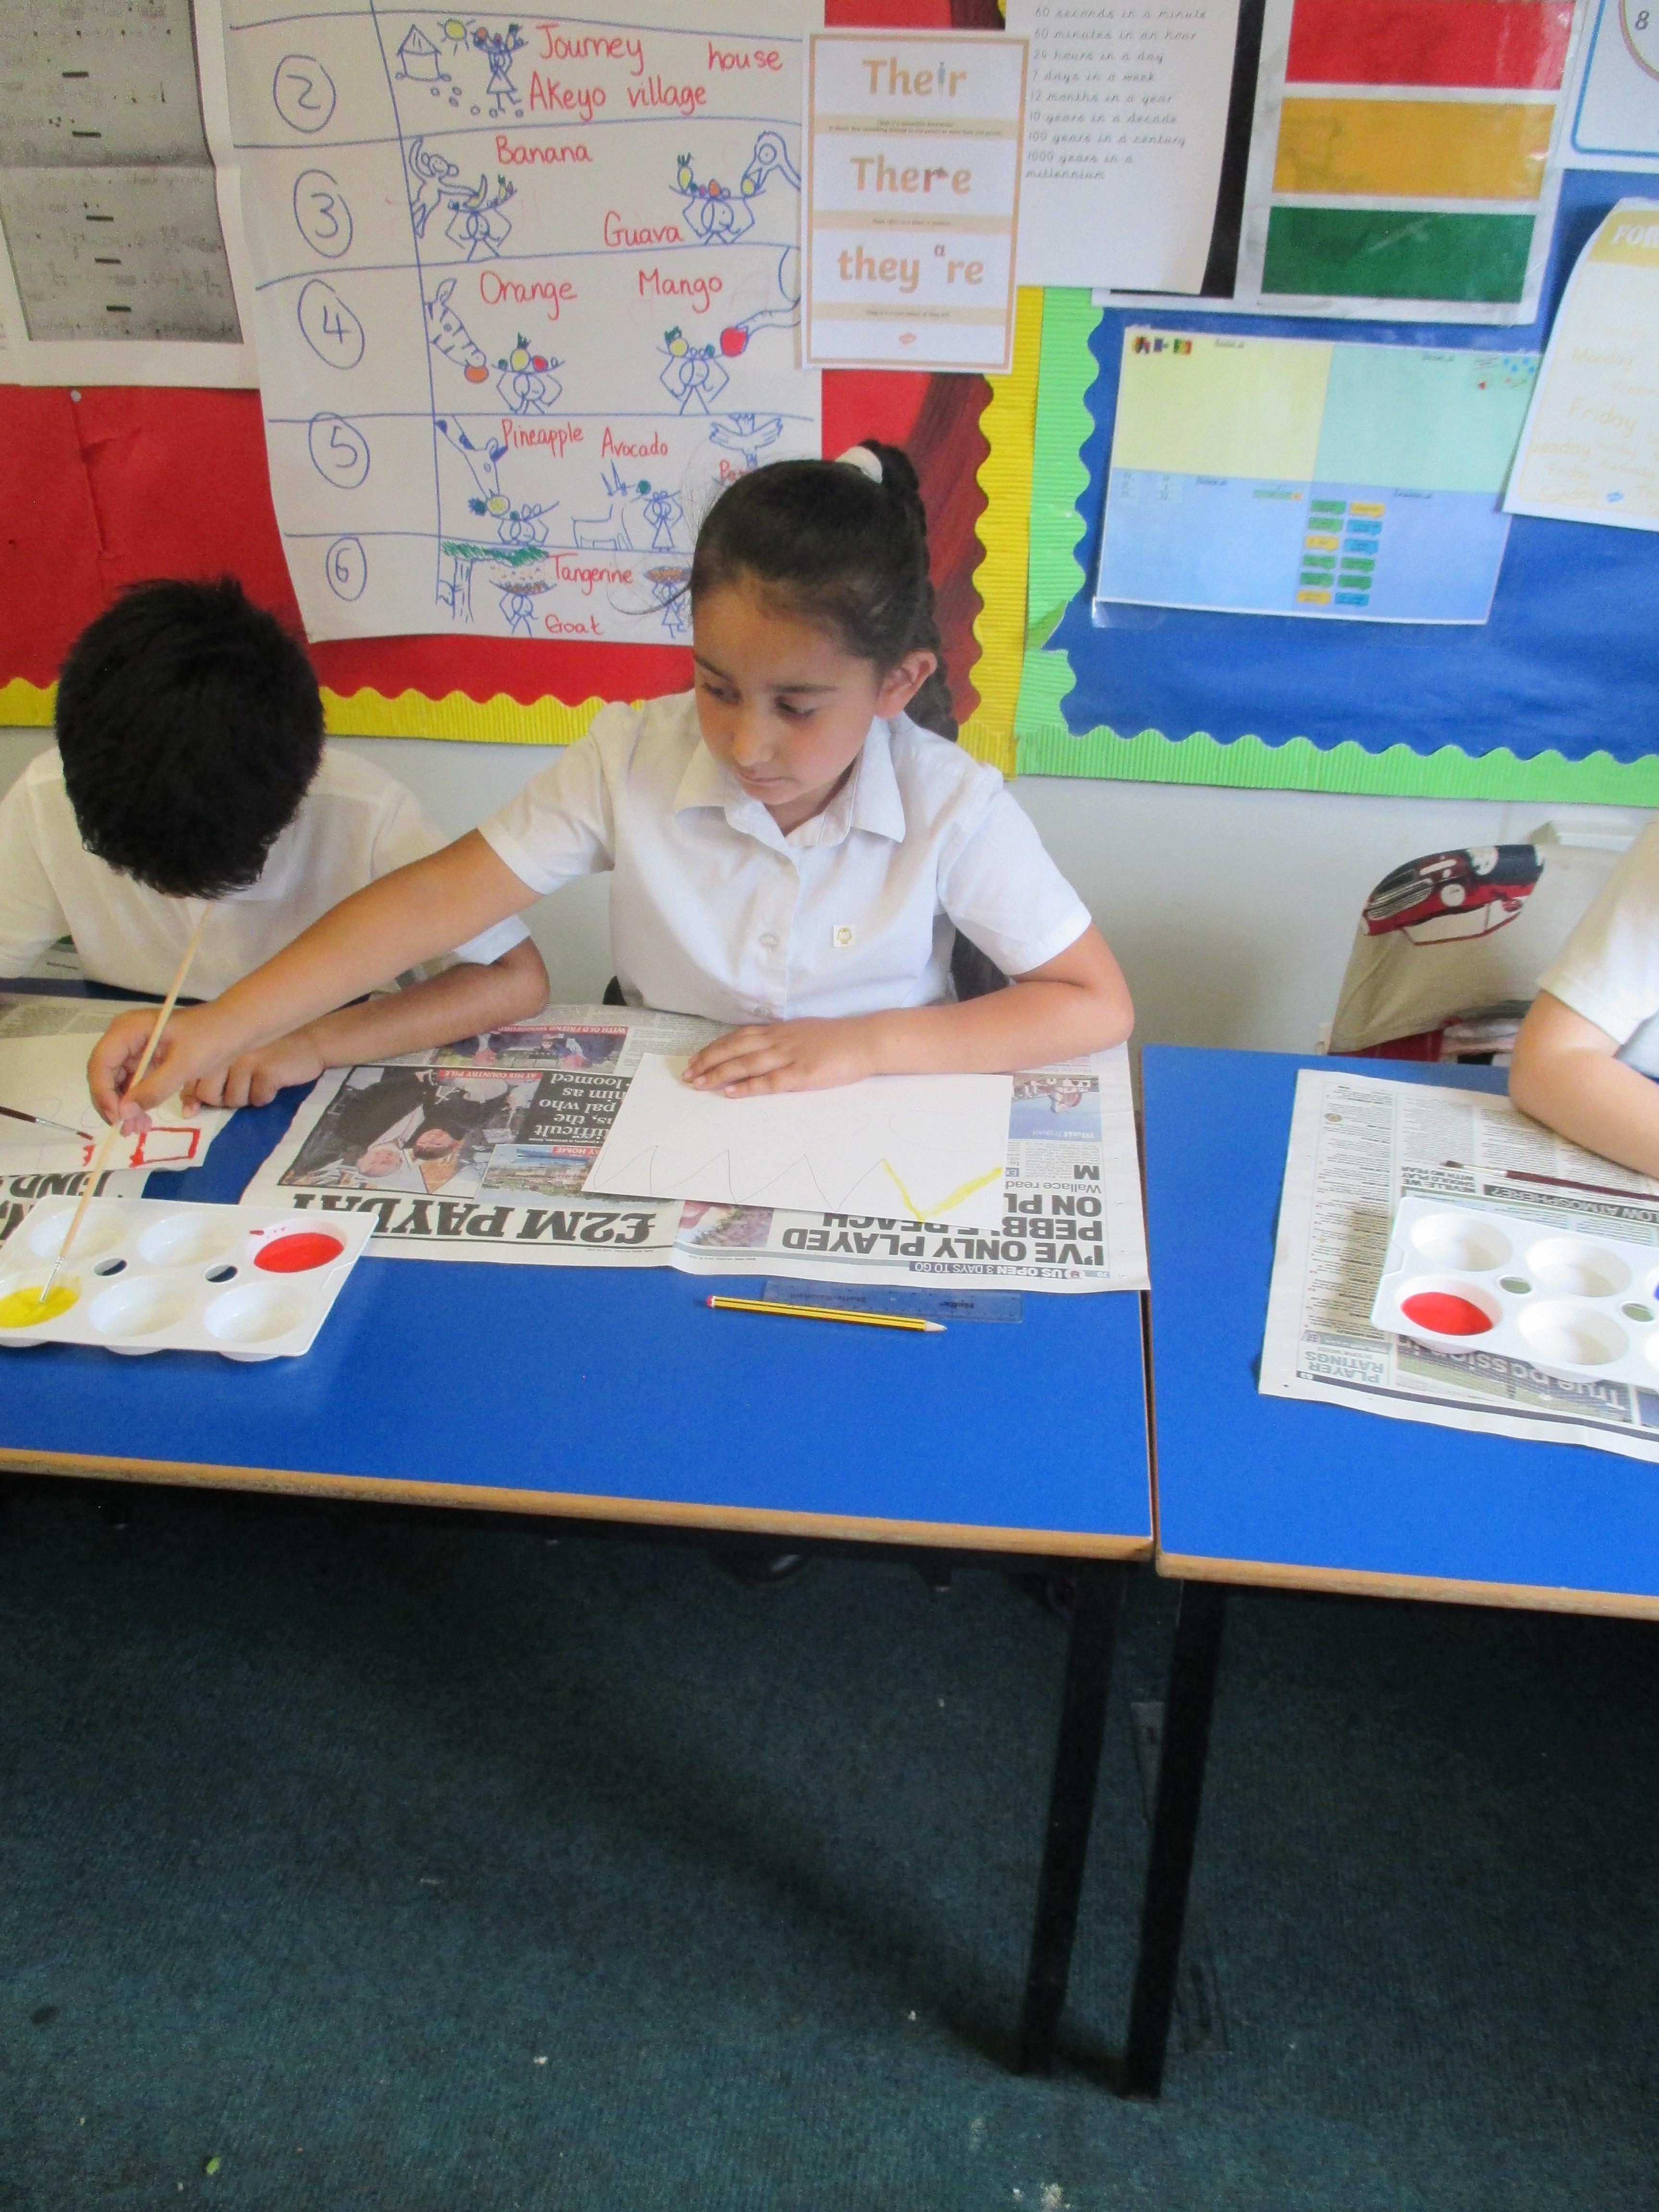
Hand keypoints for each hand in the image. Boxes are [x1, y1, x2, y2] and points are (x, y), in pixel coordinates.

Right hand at [87, 1002, 236, 1129]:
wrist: (237, 1027)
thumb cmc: (211, 1038)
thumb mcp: (183, 1065)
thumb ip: (153, 1089)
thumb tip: (123, 1113)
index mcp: (129, 1029)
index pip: (101, 1063)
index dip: (103, 1092)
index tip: (116, 1117)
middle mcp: (126, 1037)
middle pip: (105, 1074)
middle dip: (113, 1104)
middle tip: (126, 1130)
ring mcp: (137, 1049)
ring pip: (118, 1083)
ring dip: (125, 1107)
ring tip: (138, 1130)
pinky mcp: (149, 1060)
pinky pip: (134, 1084)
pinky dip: (137, 1102)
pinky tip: (144, 1120)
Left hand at [179, 1027, 327, 1110]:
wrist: (309, 1040)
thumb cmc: (265, 1050)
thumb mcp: (232, 1059)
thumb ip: (207, 1079)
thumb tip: (188, 1112)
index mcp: (212, 1046)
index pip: (189, 1079)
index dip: (193, 1096)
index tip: (199, 1104)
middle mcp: (224, 1050)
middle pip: (208, 1095)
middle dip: (223, 1099)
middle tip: (242, 1085)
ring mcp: (245, 1059)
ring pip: (233, 1100)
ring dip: (247, 1097)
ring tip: (259, 1078)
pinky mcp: (266, 1070)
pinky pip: (258, 1100)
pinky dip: (266, 1096)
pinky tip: (274, 1080)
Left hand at [684, 1017, 883, 1097]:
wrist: (867, 1041)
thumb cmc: (839, 1040)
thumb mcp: (805, 1033)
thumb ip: (783, 1040)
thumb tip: (762, 1048)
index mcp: (780, 1031)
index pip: (739, 1037)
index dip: (715, 1048)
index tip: (696, 1059)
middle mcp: (780, 1040)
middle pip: (735, 1048)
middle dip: (709, 1060)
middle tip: (688, 1073)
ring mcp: (790, 1056)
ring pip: (747, 1063)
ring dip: (720, 1073)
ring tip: (699, 1083)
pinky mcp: (803, 1074)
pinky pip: (769, 1081)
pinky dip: (748, 1086)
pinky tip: (730, 1093)